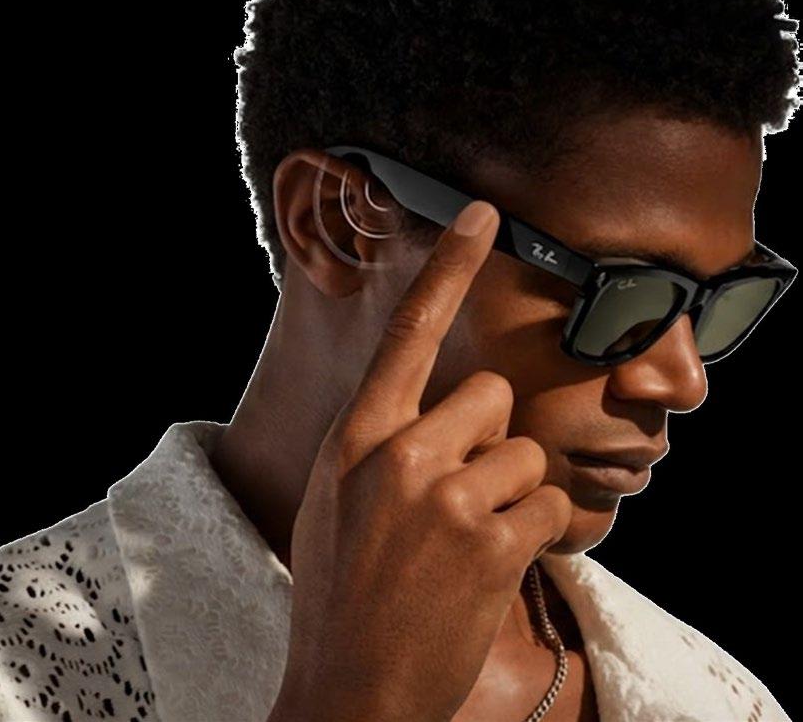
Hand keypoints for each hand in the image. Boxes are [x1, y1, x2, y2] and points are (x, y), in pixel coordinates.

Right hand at [271, 200, 572, 721]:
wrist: (351, 689)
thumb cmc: (343, 588)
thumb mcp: (337, 498)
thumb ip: (381, 442)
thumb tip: (436, 409)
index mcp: (357, 438)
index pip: (408, 332)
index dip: (447, 266)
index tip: (483, 213)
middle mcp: (401, 455)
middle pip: (493, 396)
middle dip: (488, 439)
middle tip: (455, 494)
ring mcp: (448, 500)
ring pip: (526, 454)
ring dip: (509, 493)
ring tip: (465, 540)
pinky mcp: (493, 545)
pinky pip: (549, 506)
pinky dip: (532, 533)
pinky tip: (489, 566)